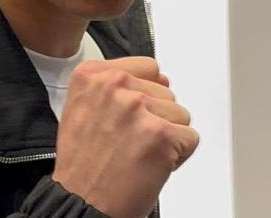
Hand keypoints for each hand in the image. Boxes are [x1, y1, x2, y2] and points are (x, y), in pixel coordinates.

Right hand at [52, 57, 199, 217]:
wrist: (80, 203)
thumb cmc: (82, 167)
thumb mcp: (83, 110)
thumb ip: (117, 88)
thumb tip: (161, 80)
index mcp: (92, 75)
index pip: (147, 67)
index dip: (145, 95)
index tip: (130, 116)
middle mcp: (115, 85)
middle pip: (166, 92)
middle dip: (156, 118)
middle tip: (129, 142)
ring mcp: (139, 108)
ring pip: (180, 114)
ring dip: (166, 136)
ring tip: (137, 154)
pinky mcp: (161, 134)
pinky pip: (190, 138)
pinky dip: (177, 156)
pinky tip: (150, 165)